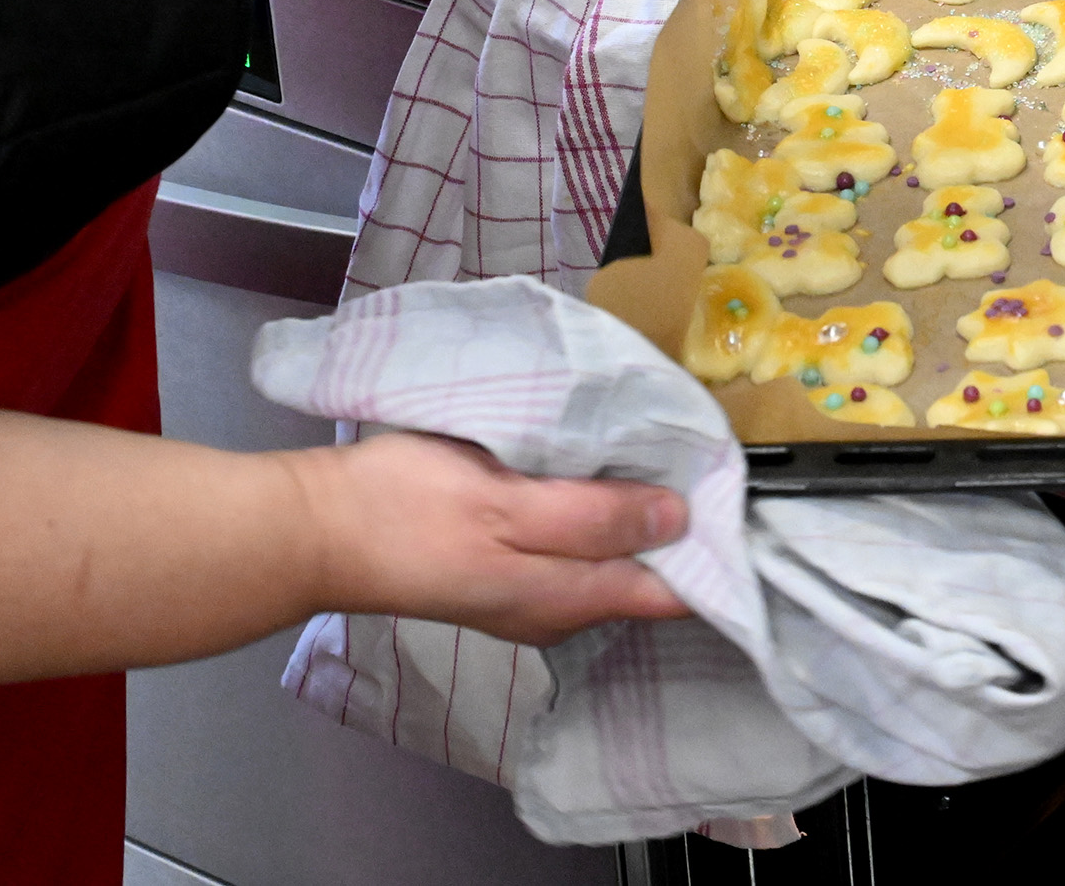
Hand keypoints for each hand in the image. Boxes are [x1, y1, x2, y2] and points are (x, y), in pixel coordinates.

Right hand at [289, 432, 693, 646]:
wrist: (314, 528)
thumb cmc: (410, 509)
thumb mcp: (511, 505)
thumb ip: (596, 516)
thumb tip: (679, 520)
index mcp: (568, 598)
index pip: (672, 594)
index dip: (717, 552)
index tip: (750, 500)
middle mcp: (557, 609)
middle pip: (644, 575)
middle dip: (684, 526)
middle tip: (714, 458)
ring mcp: (525, 590)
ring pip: (608, 556)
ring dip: (639, 513)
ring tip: (672, 454)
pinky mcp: (499, 562)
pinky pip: (572, 542)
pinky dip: (597, 509)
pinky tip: (604, 470)